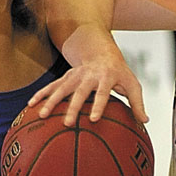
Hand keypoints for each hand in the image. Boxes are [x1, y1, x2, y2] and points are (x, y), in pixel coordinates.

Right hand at [29, 59, 146, 126]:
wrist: (102, 52)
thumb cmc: (119, 73)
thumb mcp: (132, 84)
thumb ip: (137, 102)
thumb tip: (145, 121)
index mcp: (106, 77)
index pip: (102, 93)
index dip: (98, 105)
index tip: (93, 119)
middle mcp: (89, 75)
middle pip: (79, 92)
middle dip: (73, 107)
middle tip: (68, 124)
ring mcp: (75, 75)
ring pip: (61, 88)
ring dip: (52, 101)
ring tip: (43, 115)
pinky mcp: (66, 76)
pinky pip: (51, 86)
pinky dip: (41, 94)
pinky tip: (31, 106)